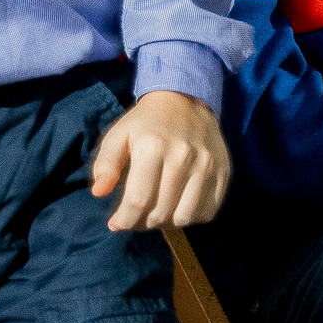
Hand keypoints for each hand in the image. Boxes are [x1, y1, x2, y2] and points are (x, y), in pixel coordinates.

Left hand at [92, 90, 230, 229]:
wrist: (185, 99)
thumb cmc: (146, 121)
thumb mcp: (119, 134)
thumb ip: (106, 163)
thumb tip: (99, 193)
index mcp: (152, 147)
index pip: (138, 200)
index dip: (124, 220)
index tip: (116, 224)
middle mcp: (182, 157)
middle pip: (161, 212)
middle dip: (142, 223)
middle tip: (135, 218)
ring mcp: (206, 166)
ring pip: (185, 217)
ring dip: (166, 224)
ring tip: (155, 215)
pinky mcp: (223, 172)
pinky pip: (207, 212)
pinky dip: (190, 218)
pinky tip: (177, 208)